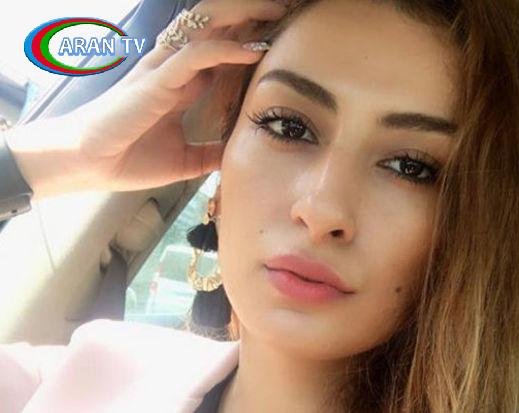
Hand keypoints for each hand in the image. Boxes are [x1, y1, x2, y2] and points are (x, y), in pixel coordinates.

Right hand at [6, 0, 286, 198]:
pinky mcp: (157, 80)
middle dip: (253, 14)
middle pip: (220, 26)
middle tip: (289, 10)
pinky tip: (256, 48)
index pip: (225, 47)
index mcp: (185, 82)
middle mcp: (177, 67)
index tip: (287, 35)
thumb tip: (236, 157)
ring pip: (209, 27)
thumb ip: (211, 152)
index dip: (253, 36)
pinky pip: (197, 55)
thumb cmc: (130, 158)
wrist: (90, 166)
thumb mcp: (186, 158)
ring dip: (246, 17)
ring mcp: (167, 70)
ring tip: (280, 12)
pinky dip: (228, 49)